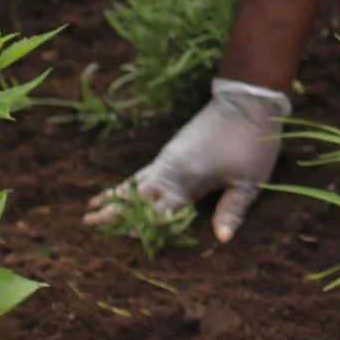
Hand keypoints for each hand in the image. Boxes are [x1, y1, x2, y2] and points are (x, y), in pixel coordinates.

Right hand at [86, 77, 287, 243]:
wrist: (247, 100)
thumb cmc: (252, 142)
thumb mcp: (249, 179)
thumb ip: (233, 209)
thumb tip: (222, 239)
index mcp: (188, 180)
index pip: (160, 212)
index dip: (145, 227)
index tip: (125, 237)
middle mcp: (171, 170)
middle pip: (136, 197)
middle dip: (114, 212)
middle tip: (87, 224)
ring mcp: (169, 158)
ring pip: (135, 183)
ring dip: (114, 197)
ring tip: (91, 209)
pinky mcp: (173, 149)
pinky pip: (143, 171)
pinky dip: (128, 183)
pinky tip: (119, 189)